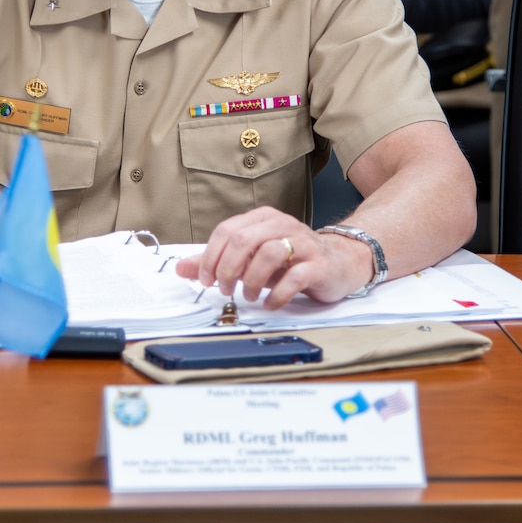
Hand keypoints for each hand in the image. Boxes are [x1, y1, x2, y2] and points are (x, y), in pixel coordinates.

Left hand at [174, 207, 374, 309]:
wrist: (340, 262)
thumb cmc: (291, 260)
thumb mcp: (251, 259)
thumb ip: (217, 262)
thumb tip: (181, 268)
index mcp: (263, 219)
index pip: (227, 231)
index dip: (211, 257)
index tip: (206, 280)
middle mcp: (283, 225)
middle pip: (245, 240)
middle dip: (228, 269)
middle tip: (224, 290)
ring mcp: (304, 243)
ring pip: (269, 254)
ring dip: (252, 281)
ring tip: (249, 296)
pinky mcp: (320, 264)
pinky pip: (295, 276)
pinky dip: (277, 294)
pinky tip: (270, 303)